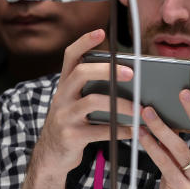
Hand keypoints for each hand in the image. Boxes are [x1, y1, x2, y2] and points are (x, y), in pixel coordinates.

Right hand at [33, 30, 133, 176]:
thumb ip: (92, 90)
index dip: (84, 42)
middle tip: (130, 73)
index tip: (100, 32)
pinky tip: (133, 130)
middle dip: (107, 70)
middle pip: (80, 73)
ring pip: (93, 102)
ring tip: (138, 108)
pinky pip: (100, 130)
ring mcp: (65, 117)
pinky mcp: (71, 136)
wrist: (51, 156)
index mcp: (64, 86)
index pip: (70, 57)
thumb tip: (129, 79)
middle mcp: (62, 97)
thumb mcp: (74, 103)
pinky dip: (121, 130)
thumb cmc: (71, 125)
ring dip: (120, 104)